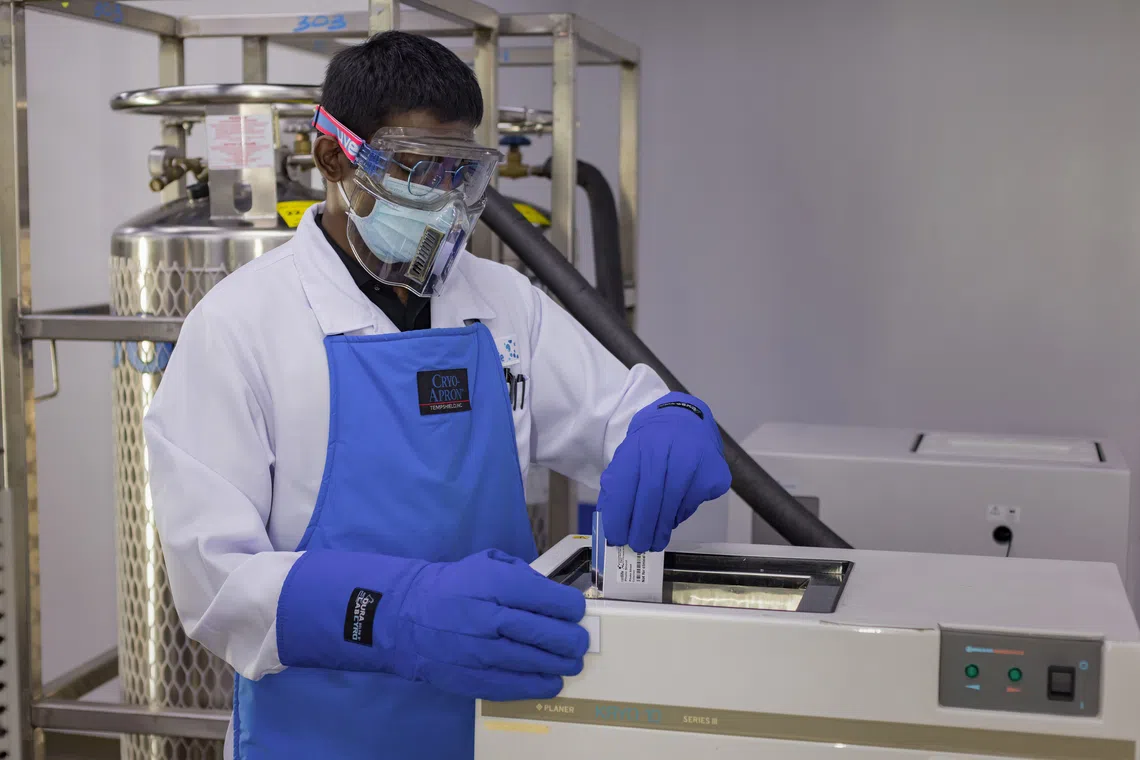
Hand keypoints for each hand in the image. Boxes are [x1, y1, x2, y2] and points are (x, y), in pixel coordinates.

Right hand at [397, 549, 588, 700]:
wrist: (406, 616)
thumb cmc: (455, 586)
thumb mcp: (488, 563)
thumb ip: (523, 576)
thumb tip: (556, 597)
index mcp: (495, 583)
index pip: (547, 598)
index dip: (570, 607)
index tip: (576, 612)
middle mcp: (488, 617)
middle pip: (545, 634)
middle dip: (571, 640)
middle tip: (579, 642)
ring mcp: (478, 651)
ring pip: (532, 662)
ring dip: (560, 665)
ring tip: (571, 663)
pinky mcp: (469, 677)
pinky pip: (511, 685)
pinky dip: (537, 686)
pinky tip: (551, 682)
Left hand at [597, 392, 731, 552]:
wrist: (684, 419)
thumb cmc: (652, 444)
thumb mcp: (628, 456)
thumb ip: (617, 487)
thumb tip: (612, 526)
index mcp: (639, 444)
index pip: (625, 485)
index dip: (620, 515)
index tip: (617, 537)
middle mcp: (668, 448)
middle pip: (652, 497)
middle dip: (642, 529)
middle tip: (638, 546)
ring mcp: (695, 459)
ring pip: (674, 504)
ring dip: (661, 528)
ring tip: (654, 540)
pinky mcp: (714, 472)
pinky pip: (693, 503)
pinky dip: (680, 514)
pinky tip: (673, 512)